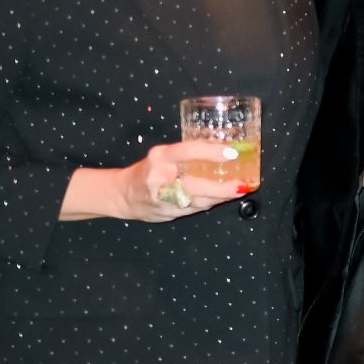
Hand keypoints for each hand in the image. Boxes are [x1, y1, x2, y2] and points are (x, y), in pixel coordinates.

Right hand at [79, 139, 247, 222]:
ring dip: (220, 197)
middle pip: (194, 185)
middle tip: (241, 185)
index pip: (188, 151)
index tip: (232, 153)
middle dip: (221, 188)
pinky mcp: (166, 213)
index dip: (211, 152)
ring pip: (196, 201)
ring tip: (239, 190)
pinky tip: (222, 198)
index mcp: (160, 156)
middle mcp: (160, 177)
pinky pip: (192, 209)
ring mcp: (162, 199)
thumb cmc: (149, 170)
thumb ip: (187, 154)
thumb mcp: (163, 155)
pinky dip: (209, 203)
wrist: (122, 195)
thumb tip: (223, 150)